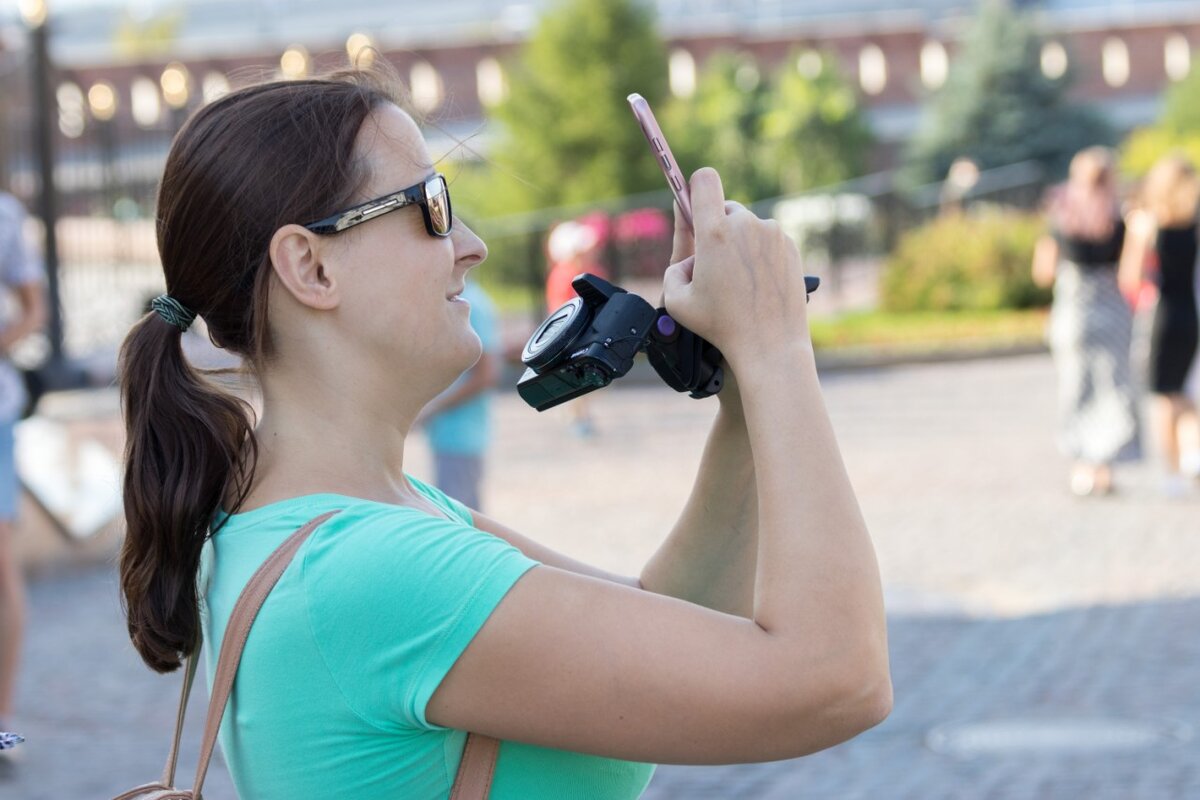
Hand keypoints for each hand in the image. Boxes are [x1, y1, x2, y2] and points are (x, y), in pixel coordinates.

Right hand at [661, 169, 810, 363]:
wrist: (770, 345)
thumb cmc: (721, 326)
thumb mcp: (677, 302)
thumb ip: (674, 270)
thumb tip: (690, 259)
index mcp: (715, 234)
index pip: (704, 181)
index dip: (694, 187)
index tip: (691, 200)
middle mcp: (746, 225)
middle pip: (724, 208)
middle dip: (716, 230)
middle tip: (713, 264)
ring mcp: (772, 234)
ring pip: (747, 226)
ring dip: (738, 244)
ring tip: (736, 282)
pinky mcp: (789, 246)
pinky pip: (767, 240)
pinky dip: (759, 255)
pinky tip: (756, 284)